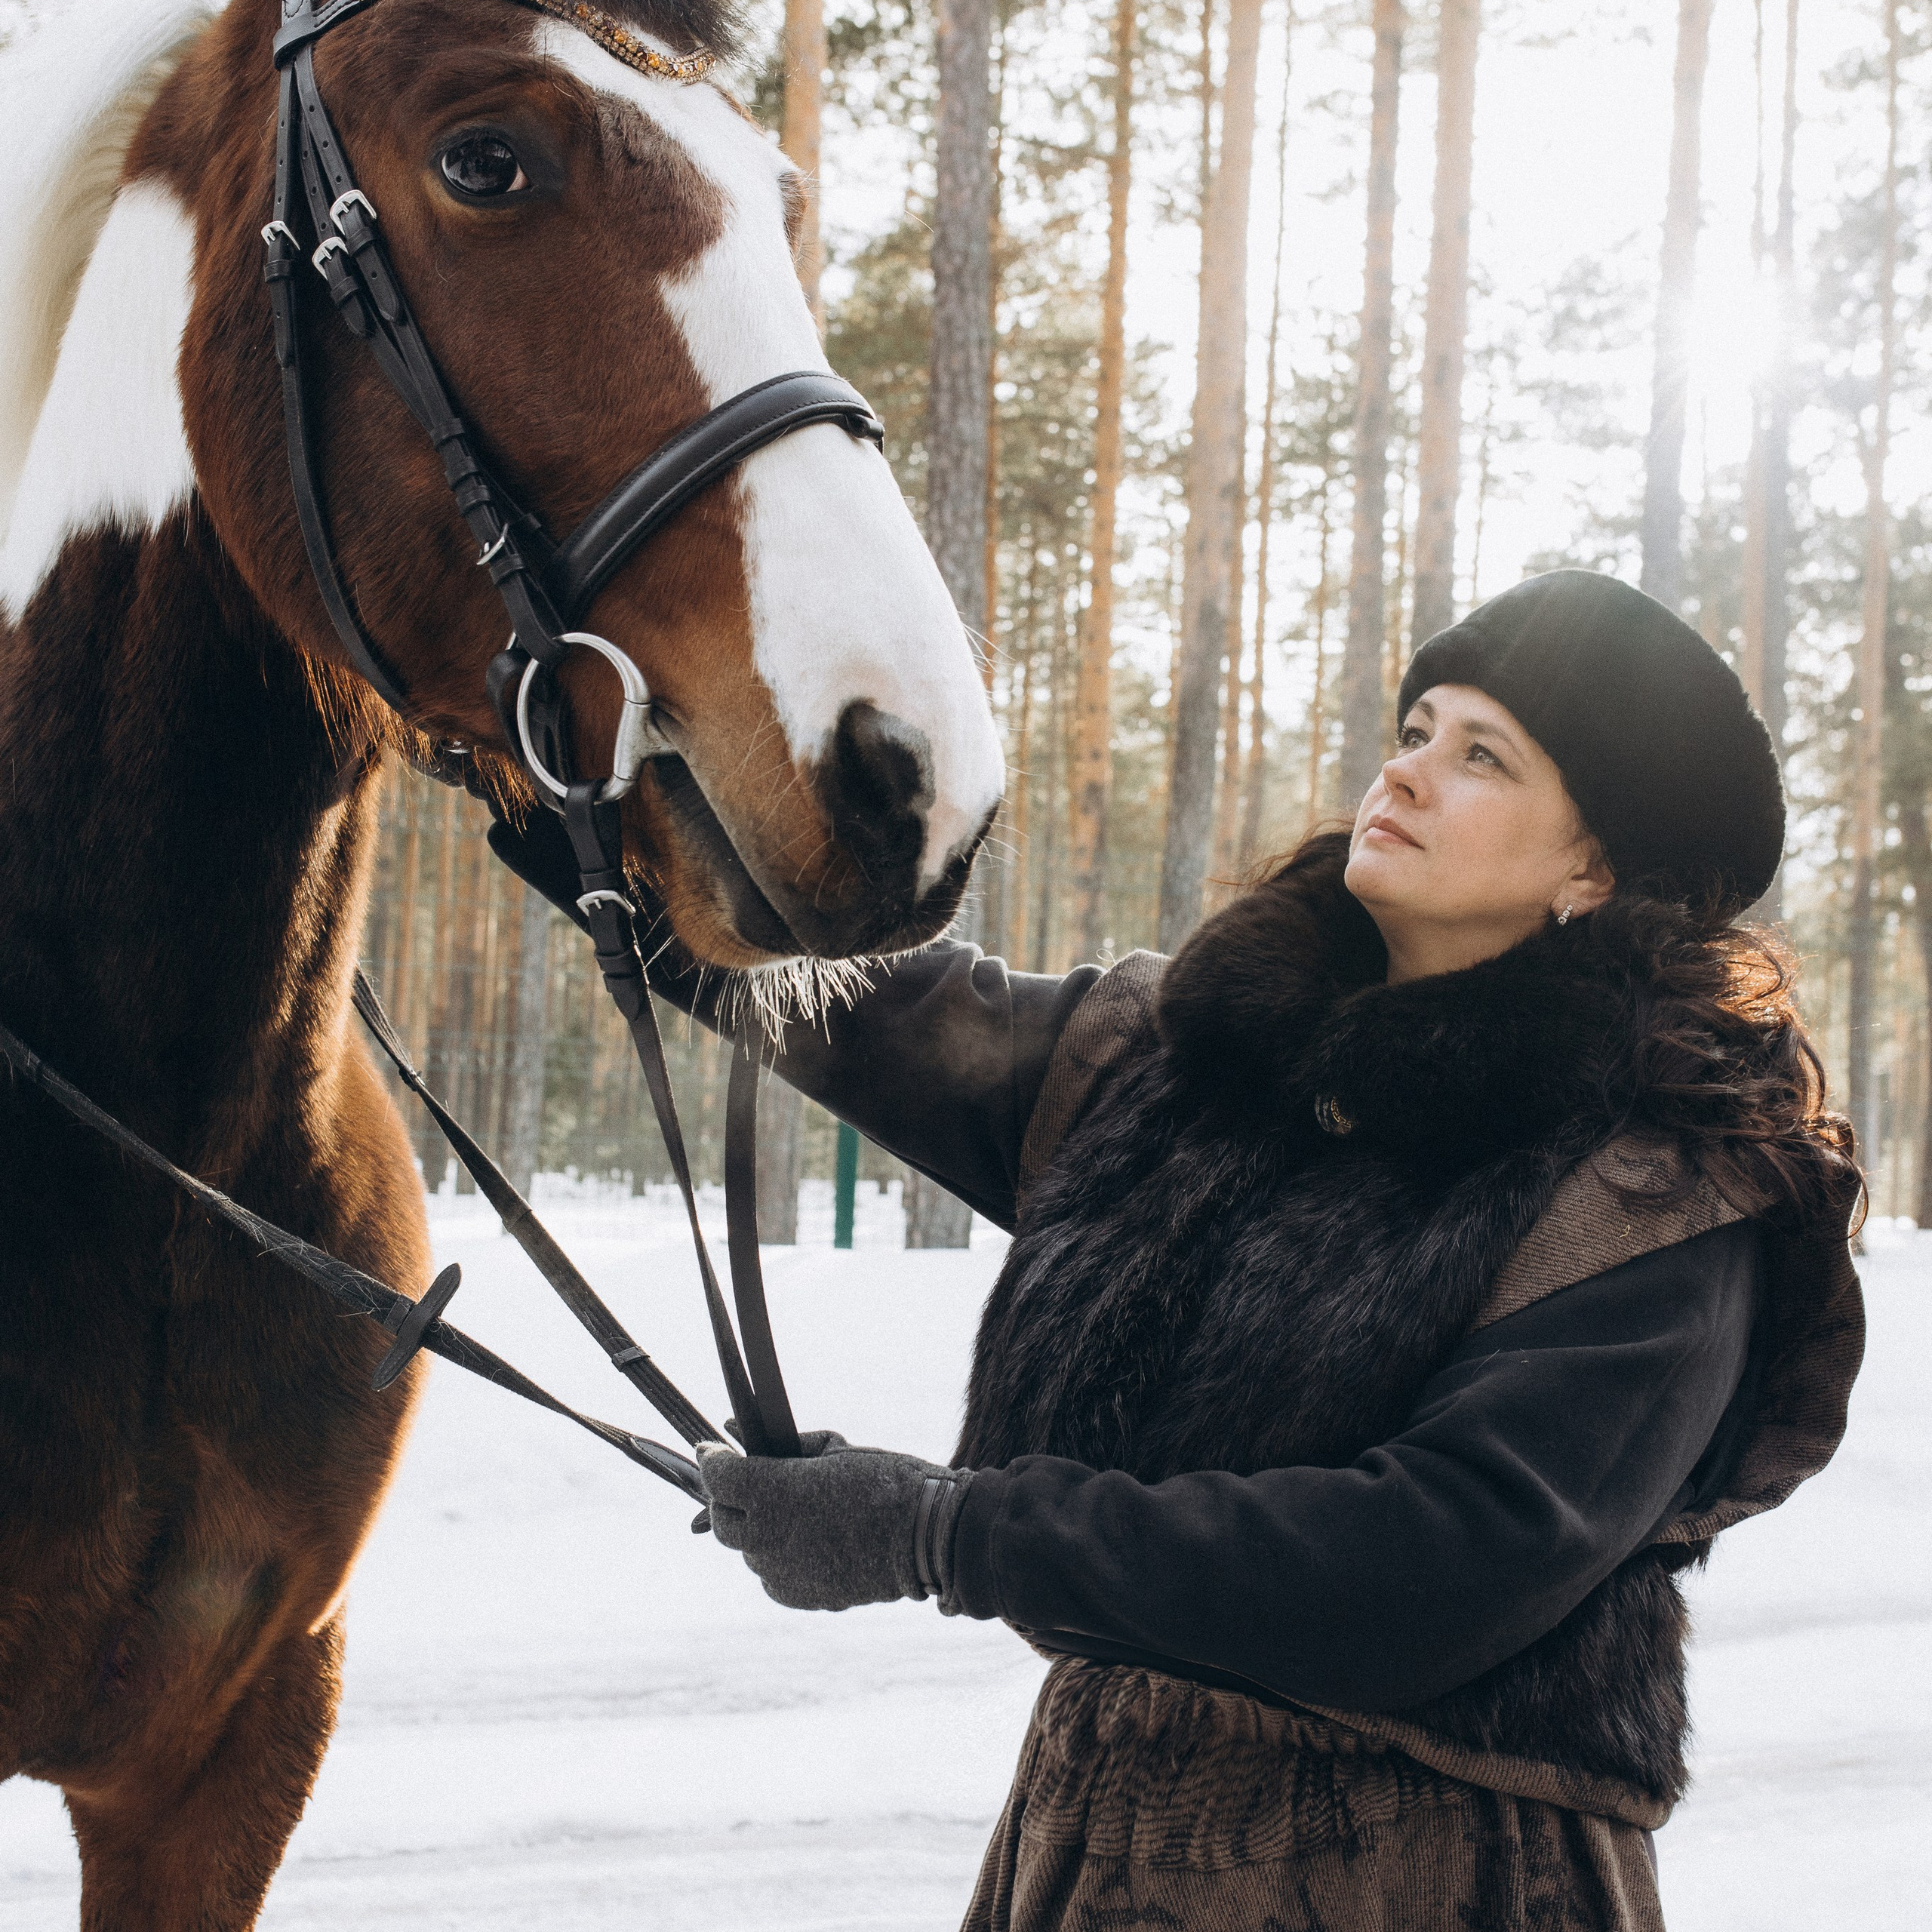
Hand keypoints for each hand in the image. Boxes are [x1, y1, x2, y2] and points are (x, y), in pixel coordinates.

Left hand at [695, 1430, 971, 1611]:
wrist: (926, 1535)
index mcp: (774, 1492)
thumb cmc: (885, 1480)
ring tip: (785, 1512)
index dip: (711, 1459)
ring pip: (746, 1550)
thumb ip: (784, 1443)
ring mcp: (782, 1571)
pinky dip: (775, 1558)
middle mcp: (768, 1536)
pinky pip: (770, 1576)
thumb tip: (737, 1430)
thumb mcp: (834, 1448)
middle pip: (720, 1519)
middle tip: (743, 1481)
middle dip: (724, 1497)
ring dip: (754, 1529)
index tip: (713, 1449)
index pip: (718, 1475)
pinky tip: (802, 1541)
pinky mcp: (799, 1596)